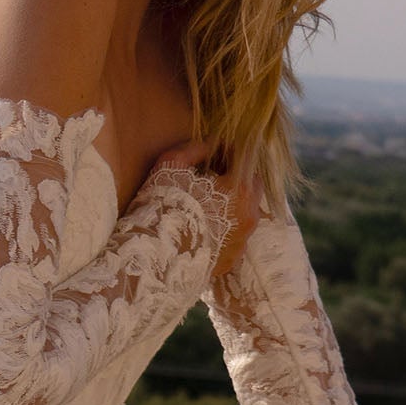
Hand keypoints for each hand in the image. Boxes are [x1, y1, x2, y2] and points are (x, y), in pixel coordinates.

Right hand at [153, 142, 261, 277]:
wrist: (154, 257)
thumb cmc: (163, 206)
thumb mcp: (172, 165)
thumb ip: (194, 149)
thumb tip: (209, 144)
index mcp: (241, 189)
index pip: (246, 158)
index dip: (230, 149)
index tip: (216, 149)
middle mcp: (250, 215)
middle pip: (251, 186)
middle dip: (236, 176)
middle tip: (213, 173)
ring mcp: (243, 241)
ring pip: (245, 213)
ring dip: (231, 203)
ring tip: (207, 202)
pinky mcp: (231, 260)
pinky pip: (234, 238)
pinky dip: (224, 228)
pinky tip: (204, 227)